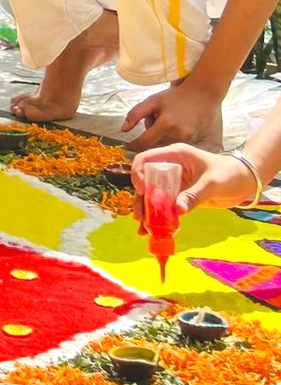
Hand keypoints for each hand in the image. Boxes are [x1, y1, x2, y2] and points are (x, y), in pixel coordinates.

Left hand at [122, 80, 222, 150]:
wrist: (203, 94)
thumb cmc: (175, 96)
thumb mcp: (152, 101)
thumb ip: (135, 114)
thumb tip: (123, 130)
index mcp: (166, 125)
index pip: (144, 142)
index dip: (133, 146)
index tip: (126, 147)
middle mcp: (178, 135)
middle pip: (155, 144)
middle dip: (150, 136)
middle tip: (156, 119)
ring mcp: (189, 140)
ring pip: (166, 145)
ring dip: (162, 137)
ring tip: (168, 121)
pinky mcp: (197, 142)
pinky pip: (177, 145)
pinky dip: (172, 138)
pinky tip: (177, 125)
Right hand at [132, 145, 252, 216]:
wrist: (246, 181)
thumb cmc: (231, 173)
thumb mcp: (213, 183)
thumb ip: (194, 195)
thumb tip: (177, 210)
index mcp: (174, 155)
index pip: (145, 160)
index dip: (138, 174)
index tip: (141, 191)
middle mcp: (170, 167)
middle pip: (144, 181)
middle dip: (139, 199)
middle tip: (140, 217)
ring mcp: (173, 182)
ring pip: (151, 195)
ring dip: (146, 210)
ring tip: (144, 228)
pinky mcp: (179, 195)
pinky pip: (164, 205)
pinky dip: (159, 216)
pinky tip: (155, 229)